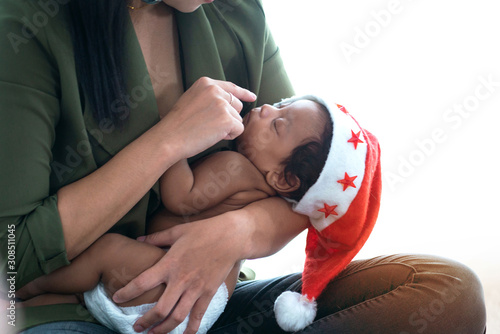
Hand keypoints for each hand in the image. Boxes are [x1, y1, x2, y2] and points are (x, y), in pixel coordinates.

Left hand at [112, 212, 246, 333]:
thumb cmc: (204, 231)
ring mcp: (196, 289)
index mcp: (169, 264)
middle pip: (160, 309)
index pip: (142, 282)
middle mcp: (181, 280)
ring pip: (177, 317)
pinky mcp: (209, 292)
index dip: (127, 293)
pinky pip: (198, 315)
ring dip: (163, 329)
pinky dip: (190, 329)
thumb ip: (156, 238)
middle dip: (145, 322)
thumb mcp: (177, 231)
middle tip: (136, 328)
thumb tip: (138, 239)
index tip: (117, 299)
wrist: (231, 236)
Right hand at [161, 77, 255, 160]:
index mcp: (206, 83)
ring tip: (208, 130)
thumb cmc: (178, 124)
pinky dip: (229, 136)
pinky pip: (239, 129)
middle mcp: (215, 90)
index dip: (243, 93)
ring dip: (228, 128)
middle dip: (229, 117)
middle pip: (237, 105)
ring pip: (238, 119)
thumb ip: (209, 97)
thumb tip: (230, 102)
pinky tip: (213, 136)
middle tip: (209, 125)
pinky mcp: (227, 119)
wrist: (169, 138)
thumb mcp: (192, 100)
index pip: (231, 87)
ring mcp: (222, 104)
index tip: (252, 97)